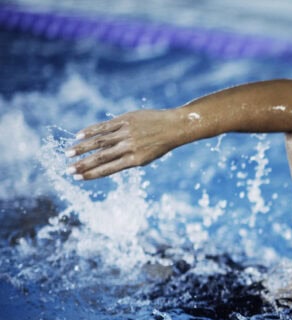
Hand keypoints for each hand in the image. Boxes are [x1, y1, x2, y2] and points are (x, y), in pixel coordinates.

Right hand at [66, 109, 181, 179]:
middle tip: (68, 169)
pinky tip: (79, 135)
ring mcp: (126, 133)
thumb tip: (105, 161)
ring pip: (100, 141)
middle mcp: (129, 147)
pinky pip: (105, 126)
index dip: (92, 174)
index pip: (109, 169)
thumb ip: (127, 159)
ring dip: (82, 148)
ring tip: (69, 153)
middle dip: (83, 164)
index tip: (78, 177)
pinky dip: (91, 130)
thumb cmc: (160, 144)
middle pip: (101, 157)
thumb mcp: (146, 156)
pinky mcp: (126, 120)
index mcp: (135, 160)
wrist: (175, 126)